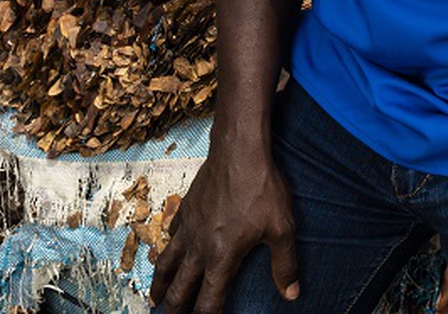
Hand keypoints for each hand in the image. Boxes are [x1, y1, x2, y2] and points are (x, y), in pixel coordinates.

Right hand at [149, 147, 298, 313]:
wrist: (238, 151)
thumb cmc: (261, 188)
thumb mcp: (282, 228)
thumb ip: (285, 264)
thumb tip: (291, 294)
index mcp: (221, 258)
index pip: (208, 301)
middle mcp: (199, 248)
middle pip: (179, 289)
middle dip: (173, 311)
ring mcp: (188, 228)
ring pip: (166, 264)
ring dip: (160, 285)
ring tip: (156, 299)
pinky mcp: (185, 209)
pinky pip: (171, 236)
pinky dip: (168, 249)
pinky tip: (170, 250)